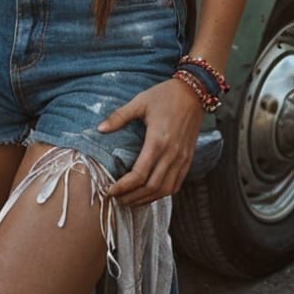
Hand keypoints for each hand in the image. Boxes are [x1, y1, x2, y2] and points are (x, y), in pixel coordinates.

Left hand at [98, 78, 202, 205]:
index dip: (124, 187)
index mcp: (158, 141)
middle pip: (152, 187)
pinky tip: (150, 194)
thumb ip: (119, 116)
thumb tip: (100, 129)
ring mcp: (182, 159)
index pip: (140, 174)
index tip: (110, 190)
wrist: (194, 92)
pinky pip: (176, 184)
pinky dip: (162, 194)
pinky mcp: (188, 159)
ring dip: (147, 199)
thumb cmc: (165, 95)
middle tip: (117, 200)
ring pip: (165, 190)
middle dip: (132, 197)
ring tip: (130, 201)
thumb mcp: (140, 102)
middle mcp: (172, 154)